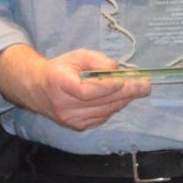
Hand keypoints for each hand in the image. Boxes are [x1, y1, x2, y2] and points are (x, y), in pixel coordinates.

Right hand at [0, 44, 149, 130]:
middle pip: (100, 102)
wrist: (37, 89)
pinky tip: (121, 97)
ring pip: (105, 111)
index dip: (106, 87)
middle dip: (126, 93)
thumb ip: (97, 60)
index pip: (85, 91)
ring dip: (123, 100)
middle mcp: (63, 105)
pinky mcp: (77, 127)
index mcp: (59, 83)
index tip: (123, 80)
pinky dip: (114, 107)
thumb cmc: (60, 69)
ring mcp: (70, 119)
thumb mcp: (77, 56)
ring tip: (138, 89)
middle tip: (145, 85)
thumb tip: (117, 71)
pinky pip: (102, 117)